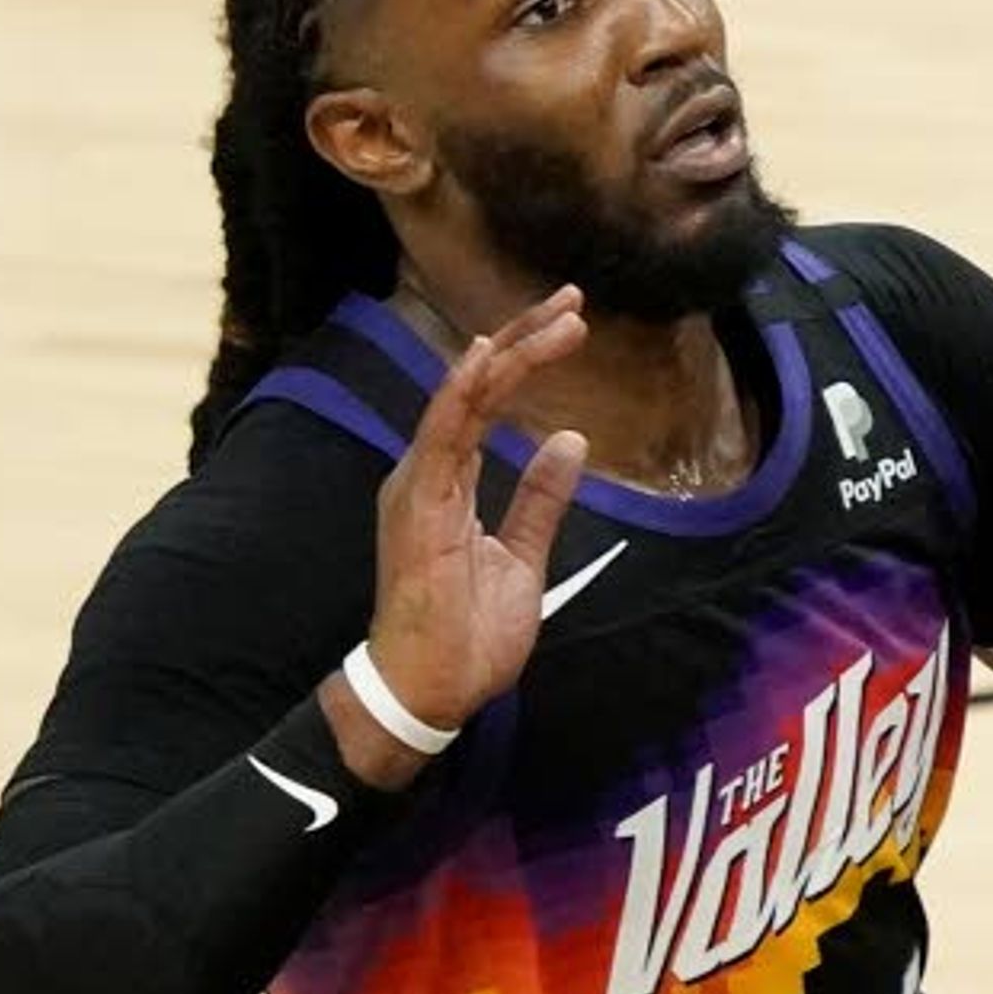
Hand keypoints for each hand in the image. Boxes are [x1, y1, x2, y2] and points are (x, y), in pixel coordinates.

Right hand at [333, 289, 588, 784]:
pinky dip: (461, 392)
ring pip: (462, 398)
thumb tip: (571, 441)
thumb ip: (540, 499)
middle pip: (475, 386)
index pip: (487, 401)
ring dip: (511, 353)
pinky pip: (440, 436)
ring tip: (560, 317)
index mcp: (449, 481)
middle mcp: (428, 473)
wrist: (431, 694)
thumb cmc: (467, 634)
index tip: (571, 323)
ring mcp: (419, 486)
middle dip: (524, 337)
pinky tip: (487, 354)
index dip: (525, 356)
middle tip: (574, 299)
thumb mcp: (523, 555)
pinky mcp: (418, 507)